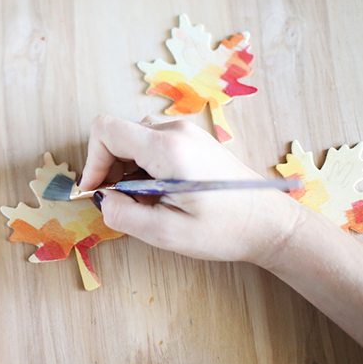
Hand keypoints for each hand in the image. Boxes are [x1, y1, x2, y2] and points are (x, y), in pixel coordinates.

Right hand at [80, 115, 303, 265]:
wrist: (270, 223)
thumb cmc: (224, 230)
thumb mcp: (167, 233)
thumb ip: (124, 215)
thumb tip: (102, 199)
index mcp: (167, 148)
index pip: (106, 130)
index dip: (92, 160)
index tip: (96, 191)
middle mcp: (176, 130)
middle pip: (119, 135)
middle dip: (109, 168)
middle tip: (123, 203)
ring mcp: (187, 133)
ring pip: (135, 140)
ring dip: (127, 170)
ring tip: (146, 202)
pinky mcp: (193, 141)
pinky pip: (153, 144)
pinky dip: (144, 167)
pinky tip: (161, 193)